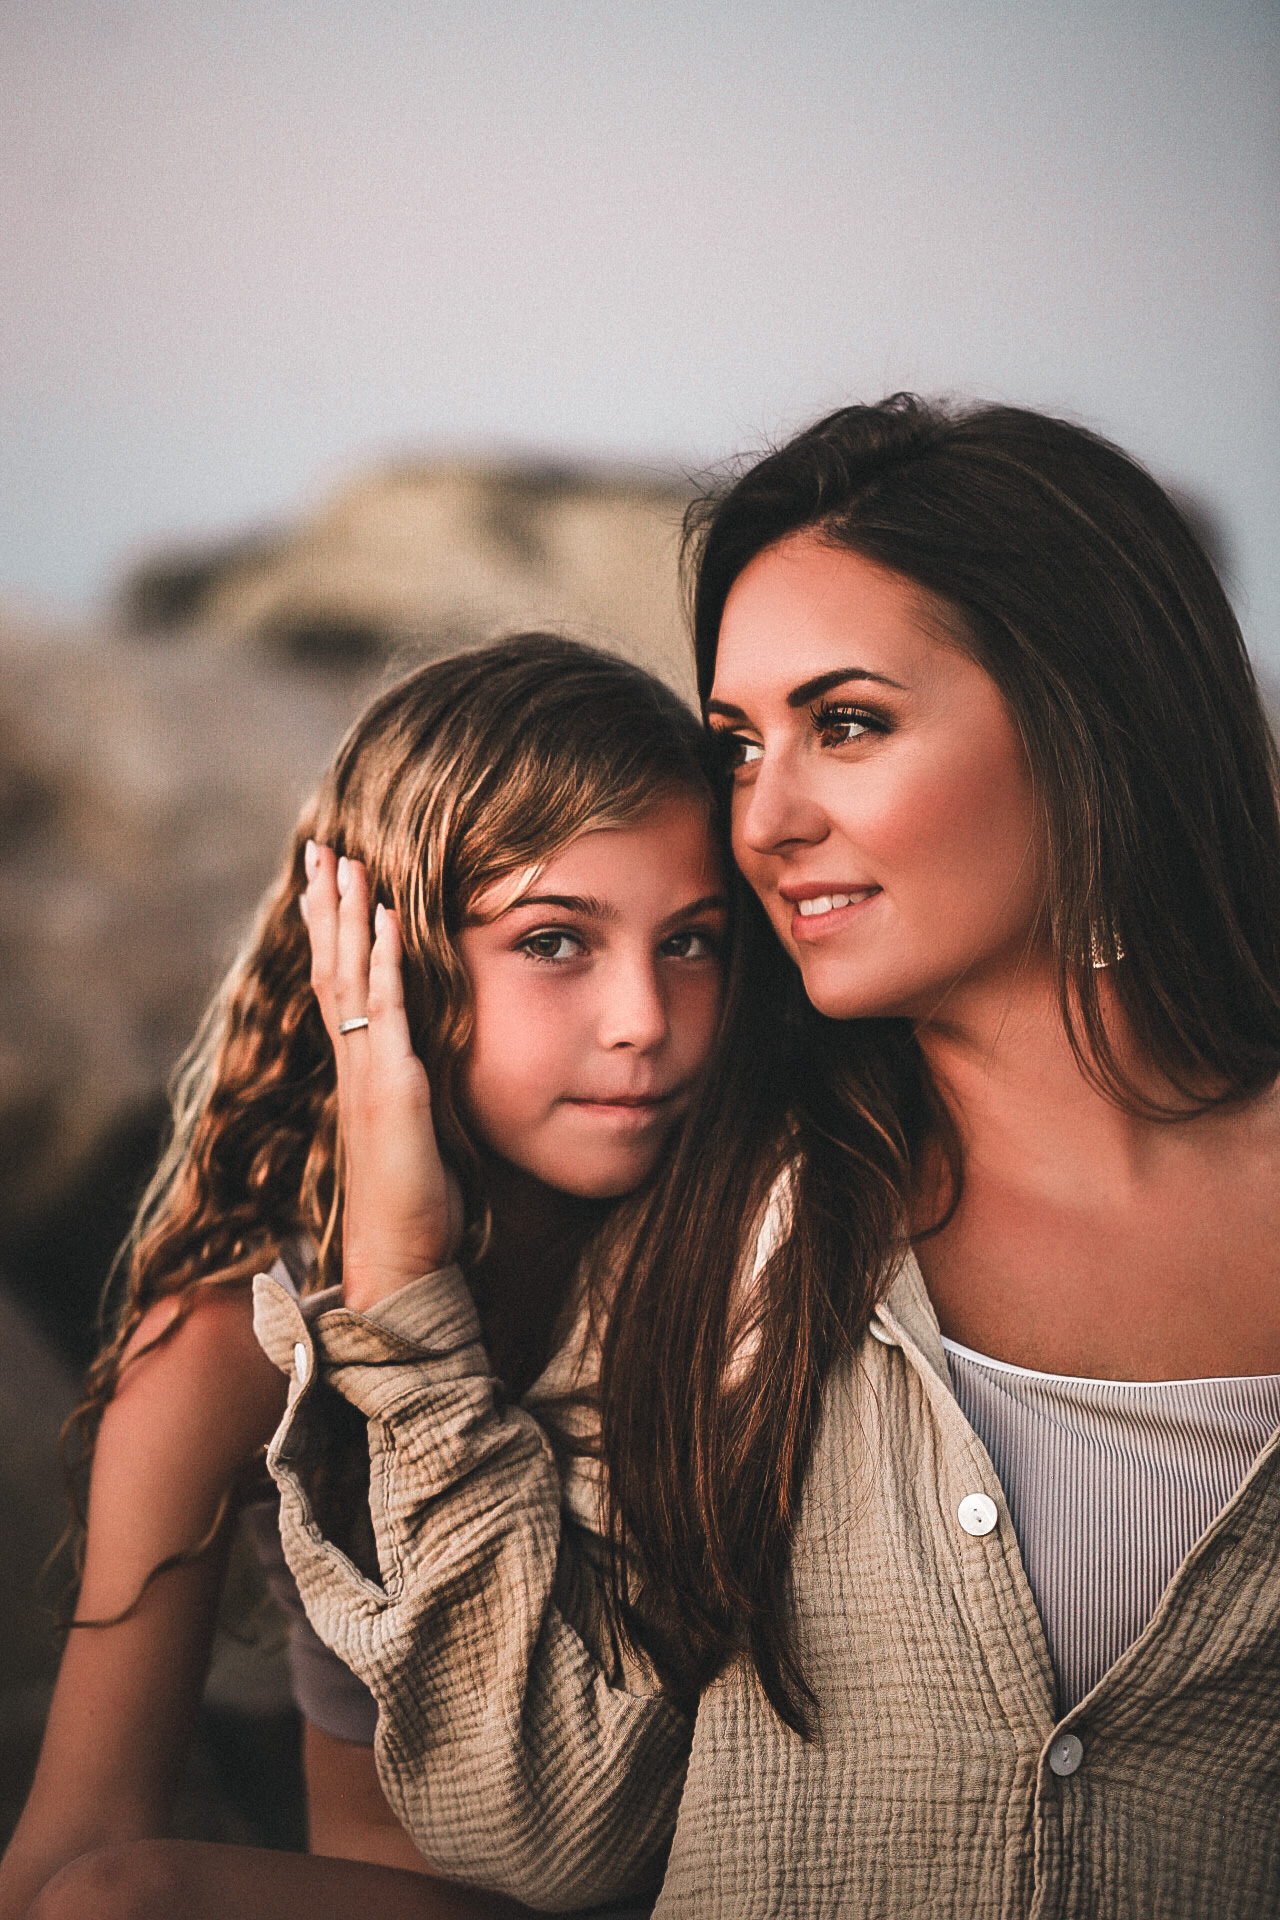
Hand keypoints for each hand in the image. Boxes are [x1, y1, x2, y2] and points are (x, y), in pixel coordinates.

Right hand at [302, 842, 463, 1312]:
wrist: (401, 1257)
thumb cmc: (413, 1204)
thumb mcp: (414, 1131)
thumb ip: (411, 1091)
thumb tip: (421, 1065)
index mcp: (360, 1069)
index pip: (338, 984)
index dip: (332, 931)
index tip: (328, 881)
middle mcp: (354, 1061)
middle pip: (332, 965)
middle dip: (327, 904)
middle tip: (321, 847)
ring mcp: (367, 1070)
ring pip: (350, 975)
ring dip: (348, 914)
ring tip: (344, 859)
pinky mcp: (390, 1084)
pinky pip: (387, 1007)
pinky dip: (386, 957)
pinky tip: (388, 914)